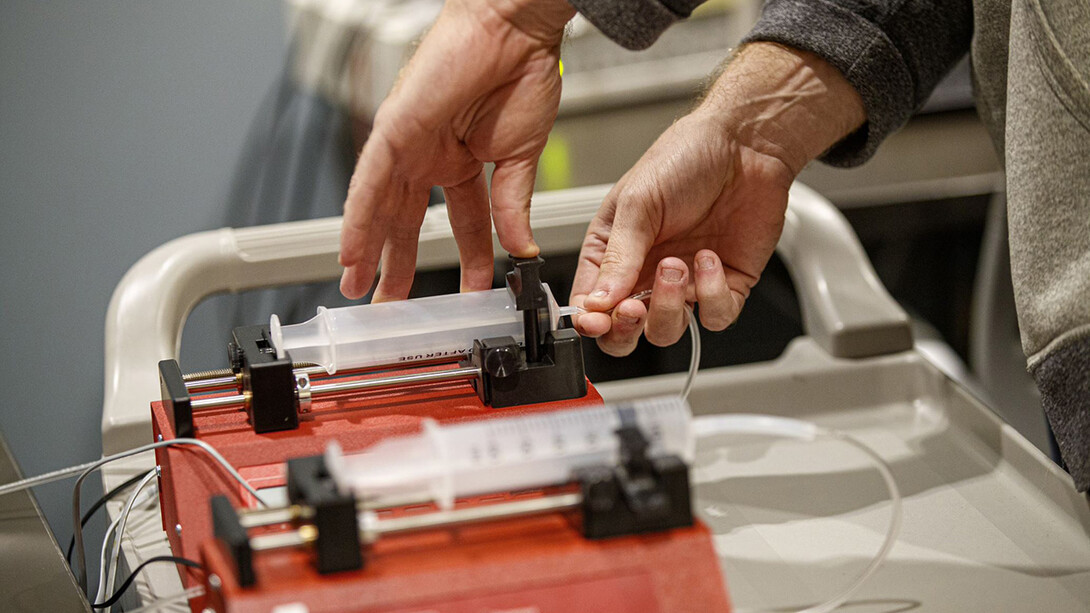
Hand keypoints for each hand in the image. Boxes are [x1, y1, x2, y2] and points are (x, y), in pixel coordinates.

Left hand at [339, 0, 574, 300]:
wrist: (515, 32)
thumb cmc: (522, 75)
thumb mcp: (521, 159)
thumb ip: (513, 206)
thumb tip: (521, 247)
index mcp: (463, 161)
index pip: (459, 222)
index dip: (465, 259)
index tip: (469, 293)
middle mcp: (430, 156)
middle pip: (406, 221)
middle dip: (397, 264)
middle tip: (388, 302)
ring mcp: (409, 145)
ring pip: (380, 207)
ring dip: (367, 250)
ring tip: (358, 287)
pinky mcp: (393, 130)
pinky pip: (368, 183)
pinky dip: (358, 219)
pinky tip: (352, 250)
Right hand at [571, 43, 865, 355]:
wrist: (746, 144)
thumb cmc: (685, 157)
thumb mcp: (638, 201)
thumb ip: (619, 254)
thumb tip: (598, 299)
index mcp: (613, 252)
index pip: (591, 303)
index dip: (591, 320)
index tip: (597, 319)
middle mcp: (646, 272)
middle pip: (626, 331)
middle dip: (625, 331)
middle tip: (632, 310)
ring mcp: (686, 283)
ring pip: (668, 330)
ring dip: (669, 307)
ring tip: (676, 266)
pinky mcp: (725, 285)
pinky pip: (714, 316)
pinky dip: (711, 295)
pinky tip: (710, 258)